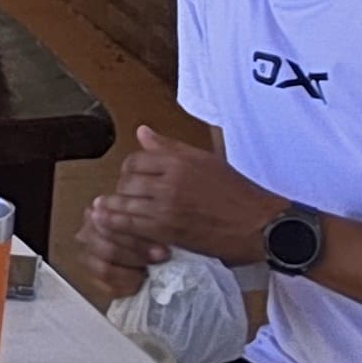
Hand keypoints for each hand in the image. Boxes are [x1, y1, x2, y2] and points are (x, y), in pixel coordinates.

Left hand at [86, 125, 283, 276]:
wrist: (258, 225)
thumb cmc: (238, 192)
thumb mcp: (206, 160)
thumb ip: (170, 147)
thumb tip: (142, 131)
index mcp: (181, 160)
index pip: (136, 159)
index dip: (129, 170)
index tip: (131, 179)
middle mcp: (171, 180)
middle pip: (128, 181)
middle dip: (121, 190)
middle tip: (123, 198)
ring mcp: (168, 206)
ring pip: (126, 203)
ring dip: (113, 208)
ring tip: (102, 211)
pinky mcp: (168, 231)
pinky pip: (133, 226)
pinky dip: (118, 225)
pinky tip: (108, 225)